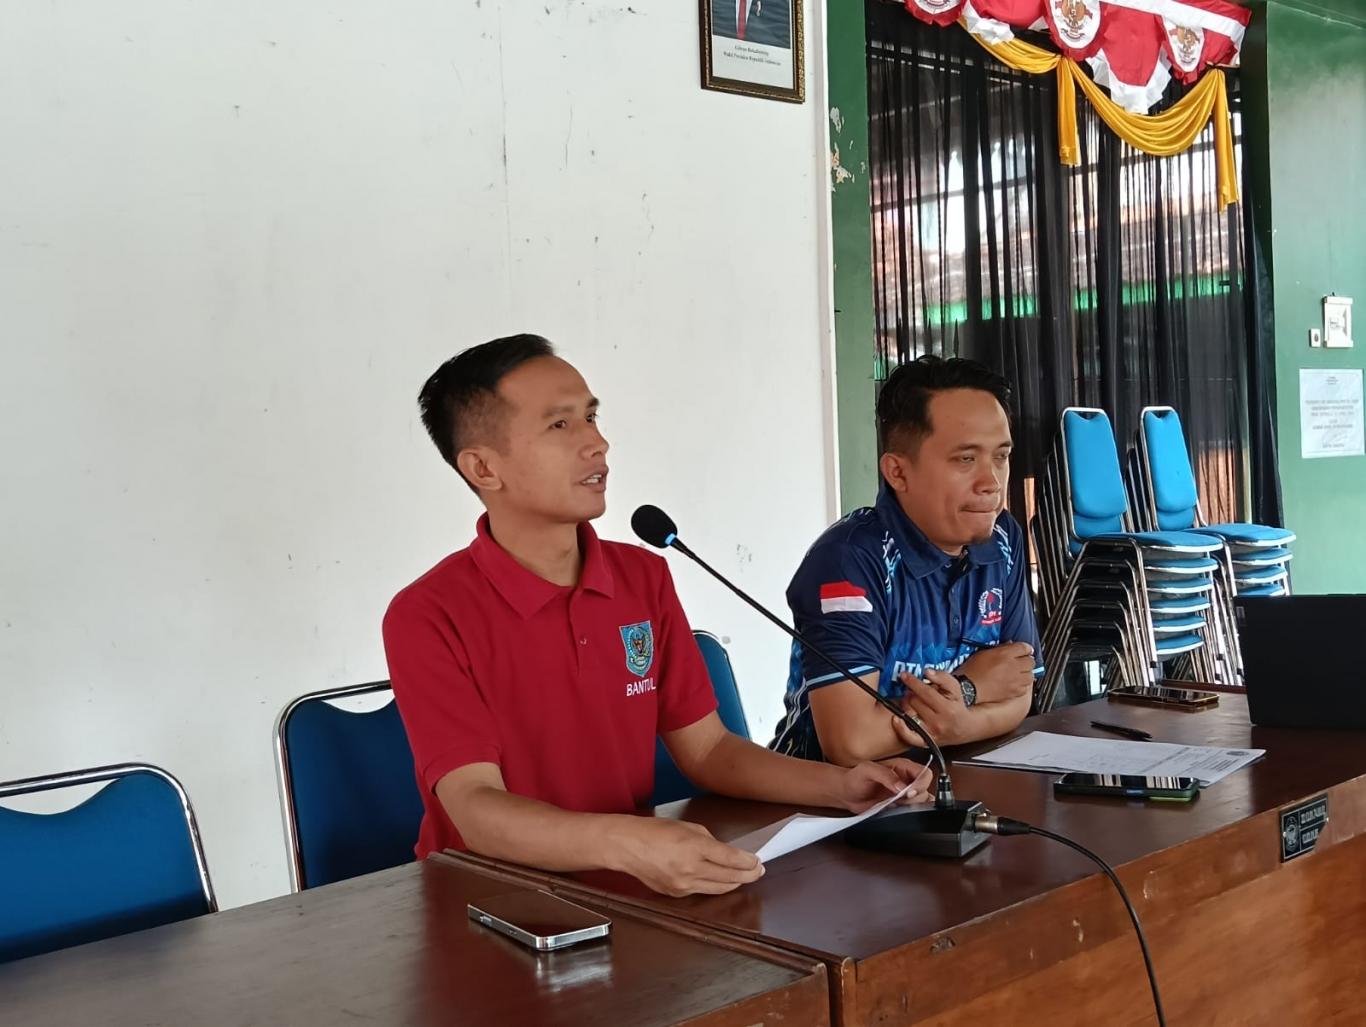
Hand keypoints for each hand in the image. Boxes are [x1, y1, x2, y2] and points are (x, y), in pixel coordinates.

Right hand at [610, 817, 764, 897]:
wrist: (627, 846)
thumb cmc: (655, 830)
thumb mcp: (687, 826)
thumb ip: (708, 840)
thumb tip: (724, 853)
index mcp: (694, 848)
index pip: (731, 859)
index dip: (748, 862)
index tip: (758, 861)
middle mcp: (691, 869)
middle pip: (729, 878)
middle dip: (748, 875)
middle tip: (759, 871)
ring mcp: (683, 885)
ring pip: (719, 889)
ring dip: (735, 883)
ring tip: (746, 878)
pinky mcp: (676, 894)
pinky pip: (702, 891)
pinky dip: (715, 886)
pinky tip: (722, 880)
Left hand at [835, 758, 934, 812]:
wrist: (847, 793)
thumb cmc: (855, 777)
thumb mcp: (867, 770)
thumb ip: (886, 775)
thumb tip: (902, 787)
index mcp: (903, 767)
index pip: (924, 773)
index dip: (920, 784)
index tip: (908, 792)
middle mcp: (907, 780)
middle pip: (925, 789)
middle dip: (914, 797)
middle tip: (898, 799)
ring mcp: (905, 794)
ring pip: (923, 801)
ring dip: (911, 806)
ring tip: (894, 804)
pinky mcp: (901, 806)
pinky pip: (914, 810)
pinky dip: (909, 813)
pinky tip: (895, 810)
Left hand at [897, 669, 976, 745]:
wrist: (963, 728)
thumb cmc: (956, 705)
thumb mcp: (954, 688)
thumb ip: (942, 677)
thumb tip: (927, 672)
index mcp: (947, 708)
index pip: (925, 692)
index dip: (912, 682)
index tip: (904, 675)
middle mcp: (938, 722)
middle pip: (914, 702)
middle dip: (911, 693)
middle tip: (913, 691)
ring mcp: (931, 733)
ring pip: (908, 715)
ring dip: (905, 705)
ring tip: (911, 701)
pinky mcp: (925, 741)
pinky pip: (909, 736)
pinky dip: (900, 728)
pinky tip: (896, 718)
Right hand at [957, 642, 1035, 702]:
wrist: (968, 688)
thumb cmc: (972, 670)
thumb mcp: (983, 652)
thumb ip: (999, 649)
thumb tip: (1009, 645)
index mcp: (1005, 654)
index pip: (1024, 647)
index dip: (1025, 648)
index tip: (1024, 650)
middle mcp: (1013, 666)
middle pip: (1031, 661)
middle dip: (1026, 660)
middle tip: (1020, 662)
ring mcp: (1015, 680)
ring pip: (1030, 675)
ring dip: (1026, 673)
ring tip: (1019, 673)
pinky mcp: (1014, 692)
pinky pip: (1025, 688)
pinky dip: (1022, 685)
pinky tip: (1015, 683)